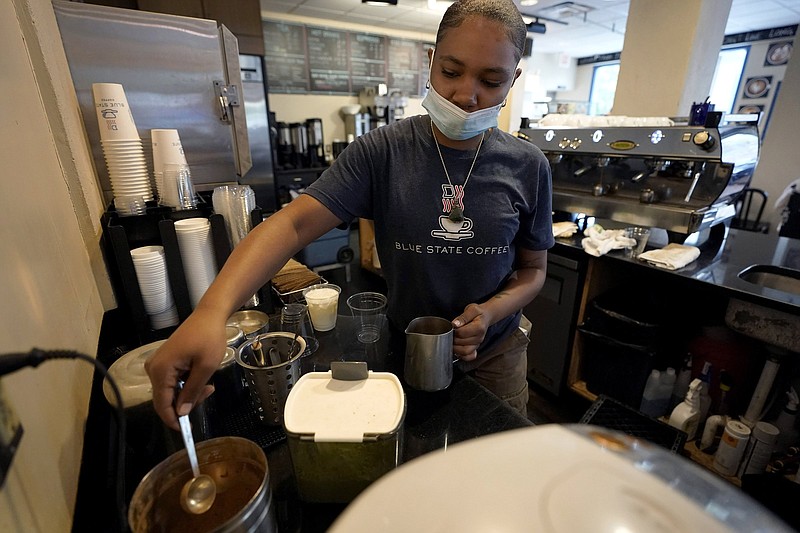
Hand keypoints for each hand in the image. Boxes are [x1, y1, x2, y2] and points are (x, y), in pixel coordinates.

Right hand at [144, 308, 223, 429]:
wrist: (209, 315)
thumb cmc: (209, 338)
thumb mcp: (206, 368)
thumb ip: (192, 391)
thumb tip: (181, 413)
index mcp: (160, 370)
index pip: (161, 404)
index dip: (172, 420)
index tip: (186, 430)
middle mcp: (153, 368)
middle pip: (165, 399)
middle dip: (186, 403)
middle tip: (208, 392)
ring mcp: (157, 364)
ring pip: (169, 391)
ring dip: (188, 393)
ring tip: (208, 384)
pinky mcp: (164, 361)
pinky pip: (171, 381)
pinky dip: (185, 384)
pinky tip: (200, 377)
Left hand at [451, 303, 490, 361]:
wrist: (486, 317)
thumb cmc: (478, 313)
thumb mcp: (471, 309)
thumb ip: (463, 317)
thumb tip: (455, 324)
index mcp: (479, 327)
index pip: (462, 333)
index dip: (454, 331)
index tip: (451, 327)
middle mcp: (479, 338)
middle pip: (462, 343)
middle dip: (453, 339)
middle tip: (449, 334)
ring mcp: (477, 344)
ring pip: (465, 352)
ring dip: (455, 348)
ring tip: (451, 341)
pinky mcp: (475, 348)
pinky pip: (469, 357)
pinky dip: (462, 356)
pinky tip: (458, 350)